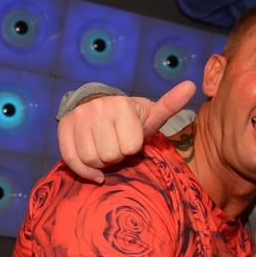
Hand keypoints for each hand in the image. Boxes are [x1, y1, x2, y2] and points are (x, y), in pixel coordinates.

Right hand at [58, 81, 196, 182]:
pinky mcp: (63, 128)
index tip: (131, 140)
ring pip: (91, 159)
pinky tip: (94, 170)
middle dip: (116, 156)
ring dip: (100, 163)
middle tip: (117, 145)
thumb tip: (192, 86)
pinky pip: (71, 160)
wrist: (100, 108)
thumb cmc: (131, 119)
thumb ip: (170, 105)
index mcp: (123, 106)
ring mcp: (78, 117)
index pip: (130, 148)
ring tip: (105, 150)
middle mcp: (98, 108)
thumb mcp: (151, 114)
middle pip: (110, 155)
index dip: (132, 149)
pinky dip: (84, 171)